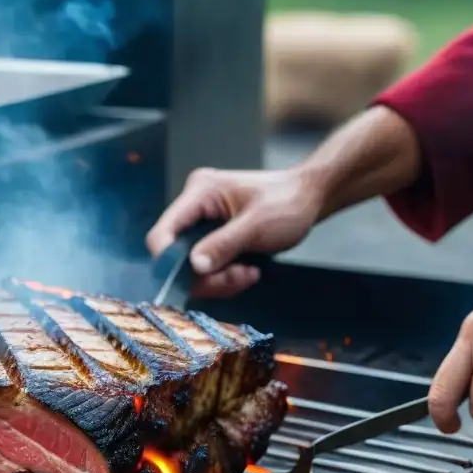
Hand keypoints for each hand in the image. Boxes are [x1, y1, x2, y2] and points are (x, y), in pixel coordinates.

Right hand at [146, 167, 323, 297]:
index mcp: (200, 192)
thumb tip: (194, 266)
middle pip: (176, 257)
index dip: (168, 262)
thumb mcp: (257, 225)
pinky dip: (225, 277)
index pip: (163, 233)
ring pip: (192, 268)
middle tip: (237, 279)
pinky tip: (249, 270)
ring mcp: (203, 225)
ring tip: (249, 273)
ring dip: (219, 279)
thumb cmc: (288, 203)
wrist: (309, 199)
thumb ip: (224, 244)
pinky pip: (207, 268)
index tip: (196, 279)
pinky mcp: (212, 239)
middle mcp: (194, 208)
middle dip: (205, 276)